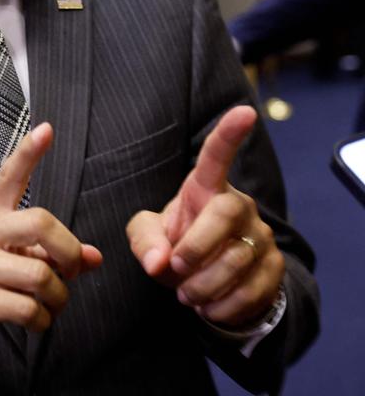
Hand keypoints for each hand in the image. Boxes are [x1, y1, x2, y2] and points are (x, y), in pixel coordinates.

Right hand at [0, 123, 102, 380]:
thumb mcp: (15, 260)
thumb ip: (52, 254)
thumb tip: (94, 257)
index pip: (9, 177)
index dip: (28, 153)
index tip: (46, 129)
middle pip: (39, 222)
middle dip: (69, 252)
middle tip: (72, 271)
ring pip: (40, 275)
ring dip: (58, 297)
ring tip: (51, 304)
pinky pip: (27, 308)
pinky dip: (43, 321)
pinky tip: (36, 320)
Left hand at [127, 106, 284, 326]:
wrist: (209, 286)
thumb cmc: (176, 247)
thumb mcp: (149, 238)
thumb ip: (143, 241)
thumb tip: (158, 261)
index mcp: (206, 189)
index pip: (217, 156)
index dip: (229, 134)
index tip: (245, 112)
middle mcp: (239, 205)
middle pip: (225, 214)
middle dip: (196, 246)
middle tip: (174, 269)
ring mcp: (262, 235)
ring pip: (237, 258)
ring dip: (204, 284)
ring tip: (187, 294)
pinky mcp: (275, 268)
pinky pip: (252, 289)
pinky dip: (224, 306)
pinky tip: (208, 307)